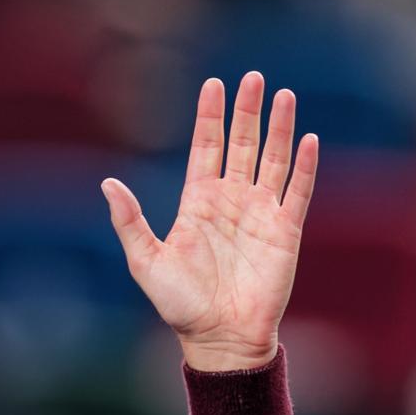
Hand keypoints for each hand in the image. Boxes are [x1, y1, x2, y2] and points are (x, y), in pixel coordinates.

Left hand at [102, 72, 317, 370]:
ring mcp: (259, 214)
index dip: (210, 117)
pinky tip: (307, 140)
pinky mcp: (284, 232)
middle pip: (242, 144)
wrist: (218, 337)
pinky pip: (296, 192)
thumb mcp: (145, 261)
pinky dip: (303, 167)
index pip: (206, 148)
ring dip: (280, 129)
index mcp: (197, 203)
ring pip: (272, 160)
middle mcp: (230, 202)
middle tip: (253, 77)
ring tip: (284, 95)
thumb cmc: (179, 304)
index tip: (213, 84)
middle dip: (248, 111)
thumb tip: (107, 183)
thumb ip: (130, 221)